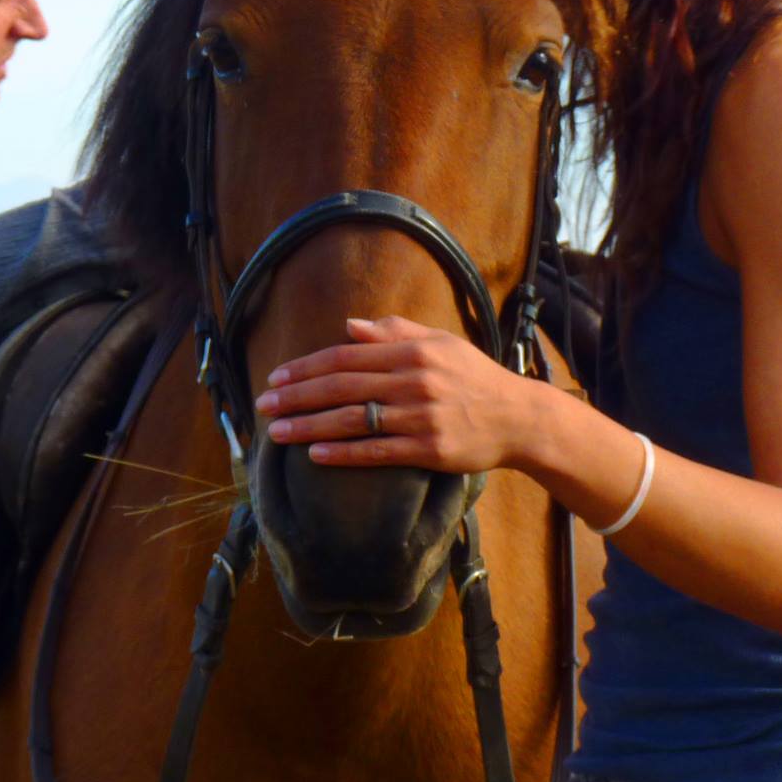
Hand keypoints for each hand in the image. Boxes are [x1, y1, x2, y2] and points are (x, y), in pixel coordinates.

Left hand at [253, 316, 540, 472]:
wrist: (518, 417)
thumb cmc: (474, 377)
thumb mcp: (439, 343)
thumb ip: (394, 331)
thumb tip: (350, 326)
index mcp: (411, 352)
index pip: (346, 356)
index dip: (307, 366)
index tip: (276, 376)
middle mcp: (412, 381)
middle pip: (341, 386)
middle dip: (297, 396)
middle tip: (263, 404)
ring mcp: (420, 416)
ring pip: (352, 420)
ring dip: (309, 426)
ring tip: (277, 432)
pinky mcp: (428, 449)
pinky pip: (377, 451)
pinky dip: (343, 454)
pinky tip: (315, 456)